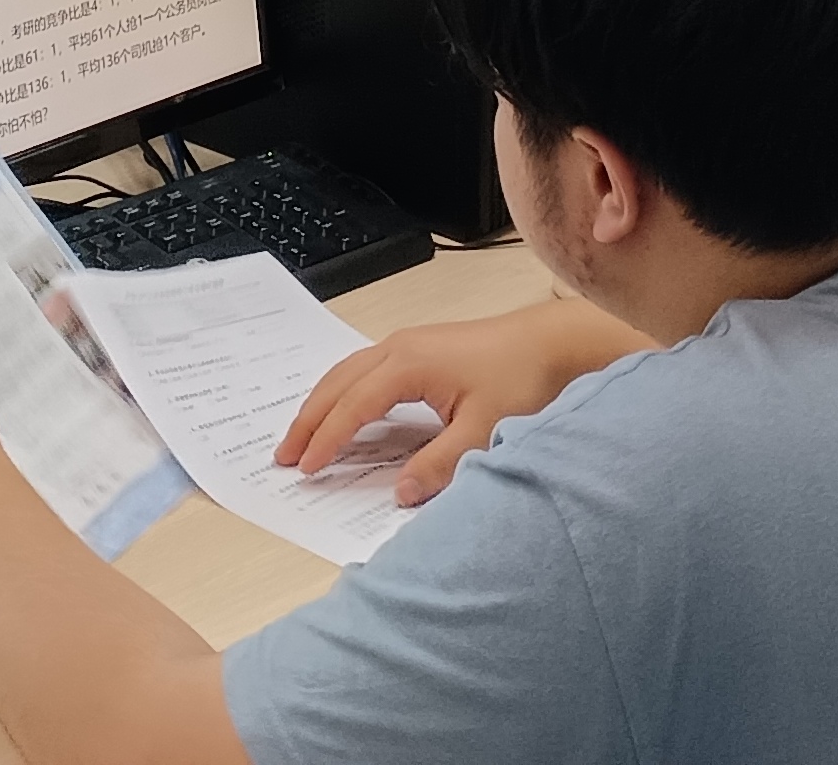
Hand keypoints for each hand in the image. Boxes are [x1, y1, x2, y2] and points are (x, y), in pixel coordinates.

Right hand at [276, 297, 641, 506]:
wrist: (554, 343)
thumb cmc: (522, 379)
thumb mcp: (483, 431)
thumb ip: (439, 465)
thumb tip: (400, 494)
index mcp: (408, 364)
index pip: (353, 407)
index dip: (326, 440)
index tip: (306, 470)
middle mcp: (400, 346)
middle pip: (337, 383)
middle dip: (308, 420)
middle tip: (284, 456)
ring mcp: (408, 342)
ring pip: (347, 372)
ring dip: (322, 403)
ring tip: (302, 437)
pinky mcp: (420, 347)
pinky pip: (364, 369)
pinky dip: (343, 392)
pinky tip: (343, 410)